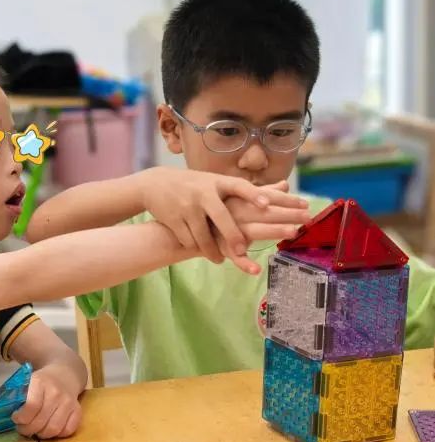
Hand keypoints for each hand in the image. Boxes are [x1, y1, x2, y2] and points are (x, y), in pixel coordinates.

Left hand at [11, 365, 81, 439]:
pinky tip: (50, 428)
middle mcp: (56, 392)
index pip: (31, 406)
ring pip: (53, 429)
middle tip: (22, 429)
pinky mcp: (78, 410)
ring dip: (41, 434)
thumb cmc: (42, 380)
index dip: (21, 418)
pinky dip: (57, 434)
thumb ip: (18, 395)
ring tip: (35, 430)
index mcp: (40, 382)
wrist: (65, 373)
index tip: (16, 418)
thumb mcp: (28, 380)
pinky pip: (67, 430)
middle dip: (27, 430)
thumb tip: (4, 413)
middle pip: (40, 421)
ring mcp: (69, 402)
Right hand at [137, 167, 307, 263]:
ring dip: (210, 250)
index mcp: (218, 182)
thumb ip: (252, 188)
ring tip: (218, 259)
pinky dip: (195, 247)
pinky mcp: (173, 219)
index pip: (239, 187)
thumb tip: (286, 186)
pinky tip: (201, 253)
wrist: (156, 184)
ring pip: (202, 235)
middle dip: (231, 235)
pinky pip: (188, 239)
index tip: (267, 204)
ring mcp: (187, 206)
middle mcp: (203, 193)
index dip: (254, 195)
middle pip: (221, 217)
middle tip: (242, 249)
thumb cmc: (196, 185)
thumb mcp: (219, 182)